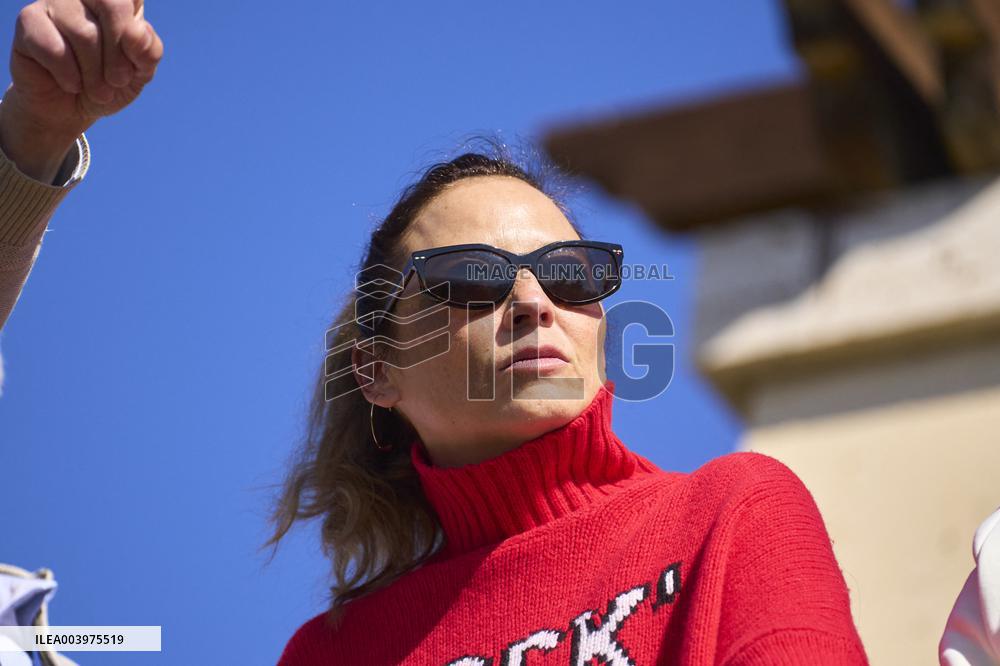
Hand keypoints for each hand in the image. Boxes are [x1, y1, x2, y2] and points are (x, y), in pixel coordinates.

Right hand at [1, 0, 162, 180]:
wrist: (72, 109)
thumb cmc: (109, 84)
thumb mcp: (139, 73)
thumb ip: (148, 51)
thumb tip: (137, 32)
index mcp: (119, 0)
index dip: (136, 31)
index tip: (136, 59)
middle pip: (111, 5)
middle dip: (119, 55)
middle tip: (118, 81)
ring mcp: (54, 2)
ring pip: (83, 31)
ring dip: (95, 73)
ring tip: (98, 91)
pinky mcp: (29, 20)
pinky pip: (54, 47)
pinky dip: (69, 75)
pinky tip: (72, 84)